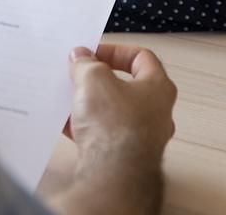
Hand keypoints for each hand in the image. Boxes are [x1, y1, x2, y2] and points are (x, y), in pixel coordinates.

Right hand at [66, 44, 176, 181]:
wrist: (112, 174)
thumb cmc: (116, 127)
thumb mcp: (93, 78)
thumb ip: (86, 63)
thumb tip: (81, 57)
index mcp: (159, 88)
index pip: (142, 58)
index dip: (115, 51)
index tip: (94, 53)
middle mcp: (156, 113)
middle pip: (125, 86)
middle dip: (98, 80)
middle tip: (80, 75)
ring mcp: (141, 137)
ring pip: (112, 112)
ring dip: (89, 104)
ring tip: (69, 98)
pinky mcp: (123, 156)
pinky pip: (102, 136)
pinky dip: (85, 128)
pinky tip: (66, 123)